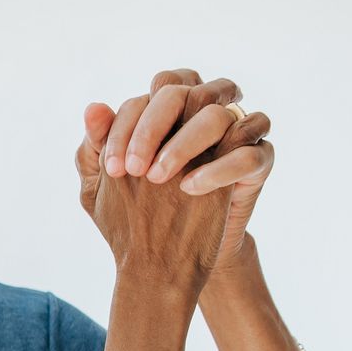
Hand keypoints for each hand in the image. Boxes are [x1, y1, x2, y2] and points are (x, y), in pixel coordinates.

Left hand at [79, 69, 274, 267]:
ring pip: (219, 115)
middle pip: (184, 92)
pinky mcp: (259, 160)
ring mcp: (236, 132)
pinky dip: (220, 167)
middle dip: (151, 129)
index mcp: (170, 108)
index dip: (127, 125)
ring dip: (183, 144)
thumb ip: (95, 146)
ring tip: (156, 179)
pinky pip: (249, 152)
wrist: (174, 258)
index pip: (150, 95)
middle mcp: (204, 111)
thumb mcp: (105, 185)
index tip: (112, 167)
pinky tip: (189, 188)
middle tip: (133, 170)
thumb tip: (93, 108)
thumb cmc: (138, 213)